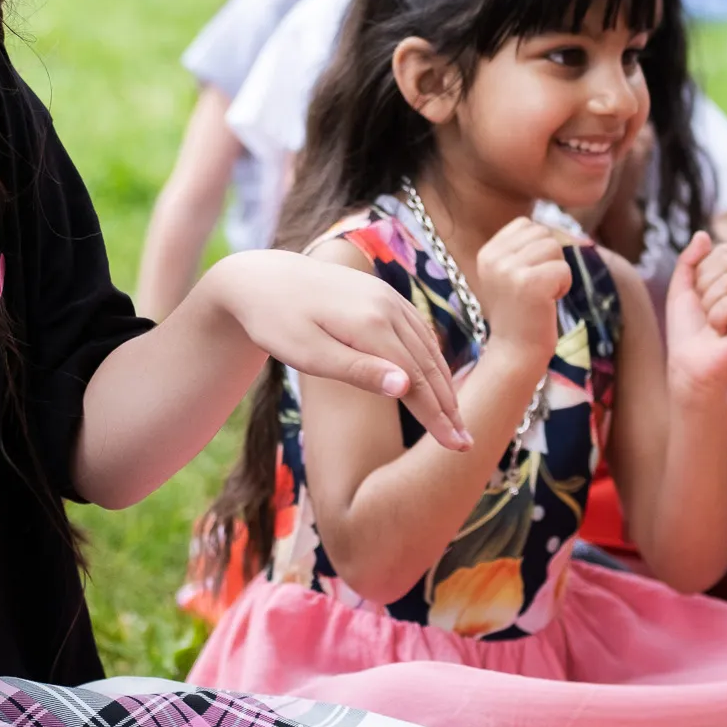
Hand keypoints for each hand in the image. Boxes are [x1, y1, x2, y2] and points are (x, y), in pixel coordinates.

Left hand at [211, 251, 470, 449]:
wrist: (261, 279)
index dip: (436, 416)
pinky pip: (418, 330)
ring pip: (428, 347)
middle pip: (428, 365)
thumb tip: (404, 387)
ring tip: (455, 418)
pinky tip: (436, 378)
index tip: (455, 447)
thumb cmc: (276, 322)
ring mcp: (388, 297)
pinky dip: (432, 358)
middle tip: (465, 444)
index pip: (416, 380)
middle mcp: (388, 306)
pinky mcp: (383, 295)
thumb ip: (357, 370)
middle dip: (449, 406)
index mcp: (371, 323)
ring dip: (445, 384)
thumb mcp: (308, 353)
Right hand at [475, 217, 575, 361]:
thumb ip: (524, 248)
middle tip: (537, 289)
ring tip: (541, 296)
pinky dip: (563, 287)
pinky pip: (564, 269)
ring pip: (555, 248)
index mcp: (487, 252)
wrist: (514, 353)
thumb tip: (557, 228)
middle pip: (542, 233)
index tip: (528, 278)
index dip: (538, 249)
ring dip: (557, 273)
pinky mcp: (530, 284)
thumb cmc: (521, 313)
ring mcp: (510, 270)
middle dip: (550, 259)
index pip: (526, 225)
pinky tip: (547, 304)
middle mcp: (493, 258)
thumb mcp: (512, 274)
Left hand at [666, 231, 726, 397]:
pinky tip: (721, 332)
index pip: (723, 251)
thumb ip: (690, 259)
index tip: (699, 297)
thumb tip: (704, 234)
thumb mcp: (682, 288)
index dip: (700, 273)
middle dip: (704, 286)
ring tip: (712, 324)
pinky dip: (717, 317)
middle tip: (705, 313)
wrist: (688, 365)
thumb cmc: (687, 330)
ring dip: (709, 305)